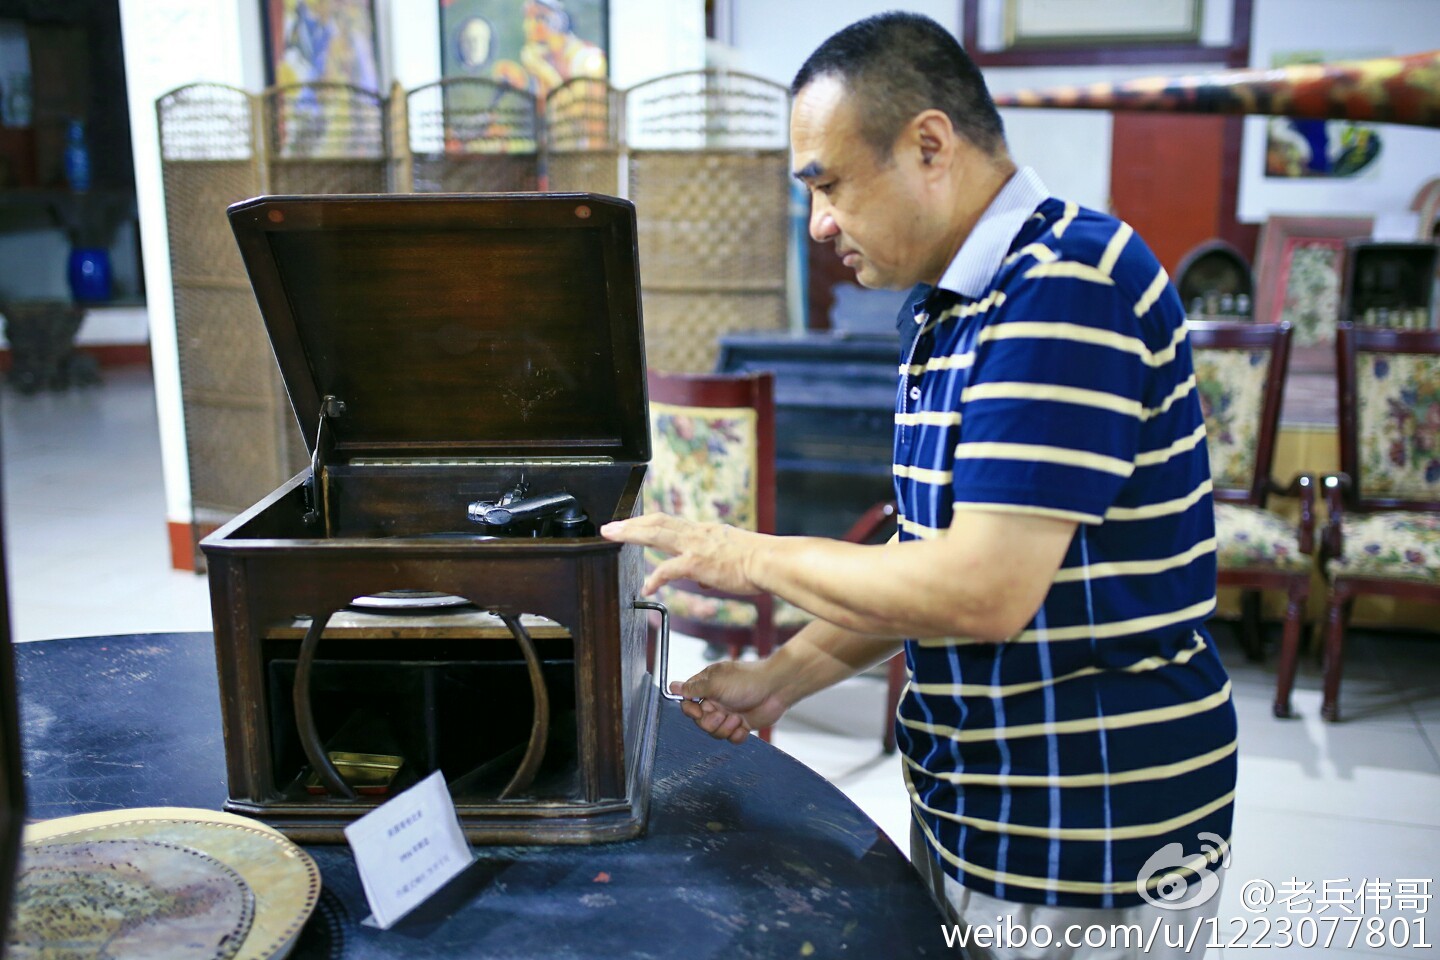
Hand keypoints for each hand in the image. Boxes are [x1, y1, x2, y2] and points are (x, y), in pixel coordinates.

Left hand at [601, 513, 764, 595]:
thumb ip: (713, 566)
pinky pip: (670, 569)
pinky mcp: (698, 562)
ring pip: (657, 534)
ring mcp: (697, 546)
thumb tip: (703, 579)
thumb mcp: (732, 558)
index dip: (647, 522)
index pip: (670, 522)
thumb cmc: (759, 562)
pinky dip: (655, 577)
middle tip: (609, 526)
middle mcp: (697, 533)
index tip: (632, 523)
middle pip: (657, 522)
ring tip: (611, 535)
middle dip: (631, 523)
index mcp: (705, 531)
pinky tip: (647, 586)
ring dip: (631, 534)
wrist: (771, 561)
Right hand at [670, 660, 788, 743]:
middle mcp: (716, 700)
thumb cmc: (746, 680)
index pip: (688, 703)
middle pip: (701, 722)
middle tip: (723, 714)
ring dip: (726, 728)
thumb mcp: (716, 683)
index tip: (698, 710)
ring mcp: (729, 713)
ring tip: (737, 719)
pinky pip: (731, 738)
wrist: (776, 688)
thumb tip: (672, 686)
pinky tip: (745, 725)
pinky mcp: (741, 724)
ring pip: (715, 732)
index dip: (691, 711)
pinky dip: (737, 735)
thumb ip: (693, 689)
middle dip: (711, 722)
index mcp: (707, 687)